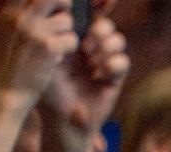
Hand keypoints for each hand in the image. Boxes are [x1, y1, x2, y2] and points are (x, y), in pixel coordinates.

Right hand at [0, 0, 78, 106]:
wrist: (5, 95)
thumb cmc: (3, 70)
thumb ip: (9, 20)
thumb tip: (22, 4)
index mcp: (8, 14)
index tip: (53, 5)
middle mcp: (20, 18)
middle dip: (63, 4)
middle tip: (66, 14)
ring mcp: (34, 32)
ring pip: (66, 20)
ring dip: (67, 34)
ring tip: (57, 47)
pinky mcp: (48, 48)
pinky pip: (72, 39)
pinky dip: (69, 49)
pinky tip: (58, 58)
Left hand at [43, 15, 129, 137]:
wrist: (64, 121)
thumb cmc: (49, 92)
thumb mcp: (47, 61)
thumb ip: (54, 38)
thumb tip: (63, 16)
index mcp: (72, 40)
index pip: (86, 16)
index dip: (95, 8)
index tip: (96, 6)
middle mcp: (90, 49)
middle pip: (106, 24)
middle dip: (99, 30)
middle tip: (85, 46)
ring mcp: (103, 62)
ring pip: (117, 40)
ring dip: (106, 47)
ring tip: (91, 60)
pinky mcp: (115, 78)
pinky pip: (123, 61)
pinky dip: (113, 64)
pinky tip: (99, 75)